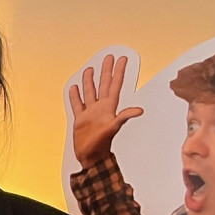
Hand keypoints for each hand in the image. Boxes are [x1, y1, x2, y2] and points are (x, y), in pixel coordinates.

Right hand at [69, 53, 143, 168]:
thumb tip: (140, 111)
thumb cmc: (102, 145)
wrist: (91, 157)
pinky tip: (74, 88)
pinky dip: (75, 96)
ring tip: (90, 69)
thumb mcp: (113, 129)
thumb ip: (124, 117)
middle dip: (106, 70)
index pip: (115, 84)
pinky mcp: (80, 119)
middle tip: (109, 57)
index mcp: (109, 107)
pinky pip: (77, 104)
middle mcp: (100, 107)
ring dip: (90, 81)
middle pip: (103, 84)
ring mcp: (90, 113)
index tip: (122, 59)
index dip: (119, 71)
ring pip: (90, 92)